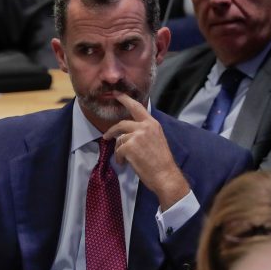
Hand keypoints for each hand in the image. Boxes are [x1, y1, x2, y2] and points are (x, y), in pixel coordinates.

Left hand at [103, 93, 189, 210]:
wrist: (165, 175)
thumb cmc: (161, 162)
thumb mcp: (156, 139)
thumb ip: (145, 132)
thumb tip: (130, 132)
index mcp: (152, 124)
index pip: (137, 107)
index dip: (125, 99)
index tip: (117, 94)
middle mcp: (145, 126)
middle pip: (122, 124)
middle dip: (112, 131)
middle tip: (106, 136)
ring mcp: (136, 136)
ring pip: (119, 139)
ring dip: (119, 150)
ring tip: (124, 159)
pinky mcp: (129, 146)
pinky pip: (118, 150)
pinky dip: (119, 158)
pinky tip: (125, 163)